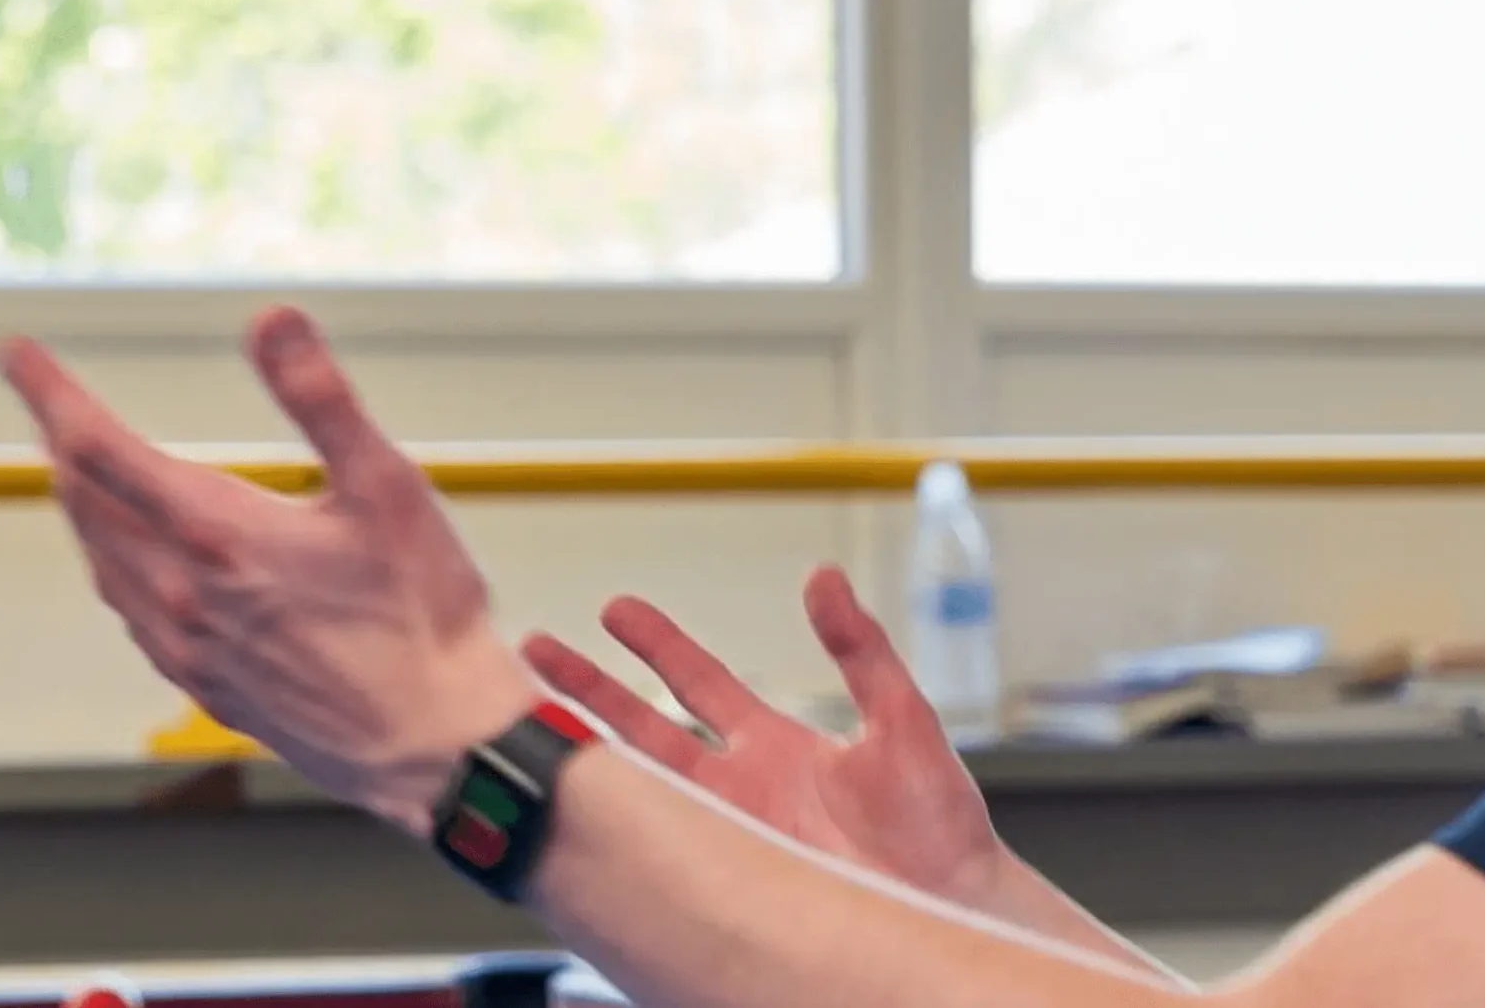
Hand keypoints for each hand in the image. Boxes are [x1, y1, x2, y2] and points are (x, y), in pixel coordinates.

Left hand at [0, 305, 537, 835]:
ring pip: (102, 561)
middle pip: (86, 504)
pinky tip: (138, 565)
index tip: (19, 354)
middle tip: (51, 402)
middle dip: (63, 443)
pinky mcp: (204, 685)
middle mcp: (183, 593)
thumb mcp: (387, 486)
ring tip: (79, 471)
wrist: (431, 739)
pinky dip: (115, 567)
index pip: (99, 449)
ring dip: (82, 506)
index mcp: (218, 534)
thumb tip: (272, 322)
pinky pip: (132, 613)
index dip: (51, 393)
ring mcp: (187, 646)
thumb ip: (321, 398)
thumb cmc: (422, 613)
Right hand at [523, 568, 1004, 907]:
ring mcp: (730, 837)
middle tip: (534, 651)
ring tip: (530, 716)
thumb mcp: (900, 716)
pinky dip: (615, 835)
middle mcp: (741, 790)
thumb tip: (824, 576)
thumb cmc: (938, 826)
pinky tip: (574, 815)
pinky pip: (658, 856)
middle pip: (645, 730)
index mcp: (777, 746)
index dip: (658, 645)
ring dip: (586, 753)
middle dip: (588, 691)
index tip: (614, 608)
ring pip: (638, 788)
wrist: (953, 908)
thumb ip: (860, 648)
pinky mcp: (730, 884)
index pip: (700, 683)